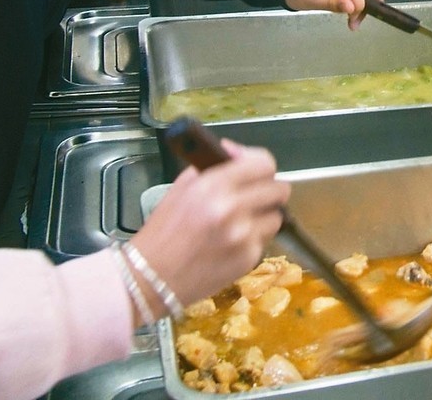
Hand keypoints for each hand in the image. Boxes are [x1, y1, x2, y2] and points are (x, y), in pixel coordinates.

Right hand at [129, 139, 288, 311]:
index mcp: (214, 186)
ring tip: (242, 221)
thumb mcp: (182, 188)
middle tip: (254, 195)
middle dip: (268, 190)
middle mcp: (233, 209)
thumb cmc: (163, 230)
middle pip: (280, 189)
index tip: (252, 168)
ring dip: (263, 216)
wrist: (151, 278)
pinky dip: (253, 238)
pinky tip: (233, 242)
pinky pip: (265, 240)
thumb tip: (235, 152)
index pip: (264, 164)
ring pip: (277, 216)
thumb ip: (212, 166)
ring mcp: (244, 236)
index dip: (261, 164)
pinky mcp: (249, 259)